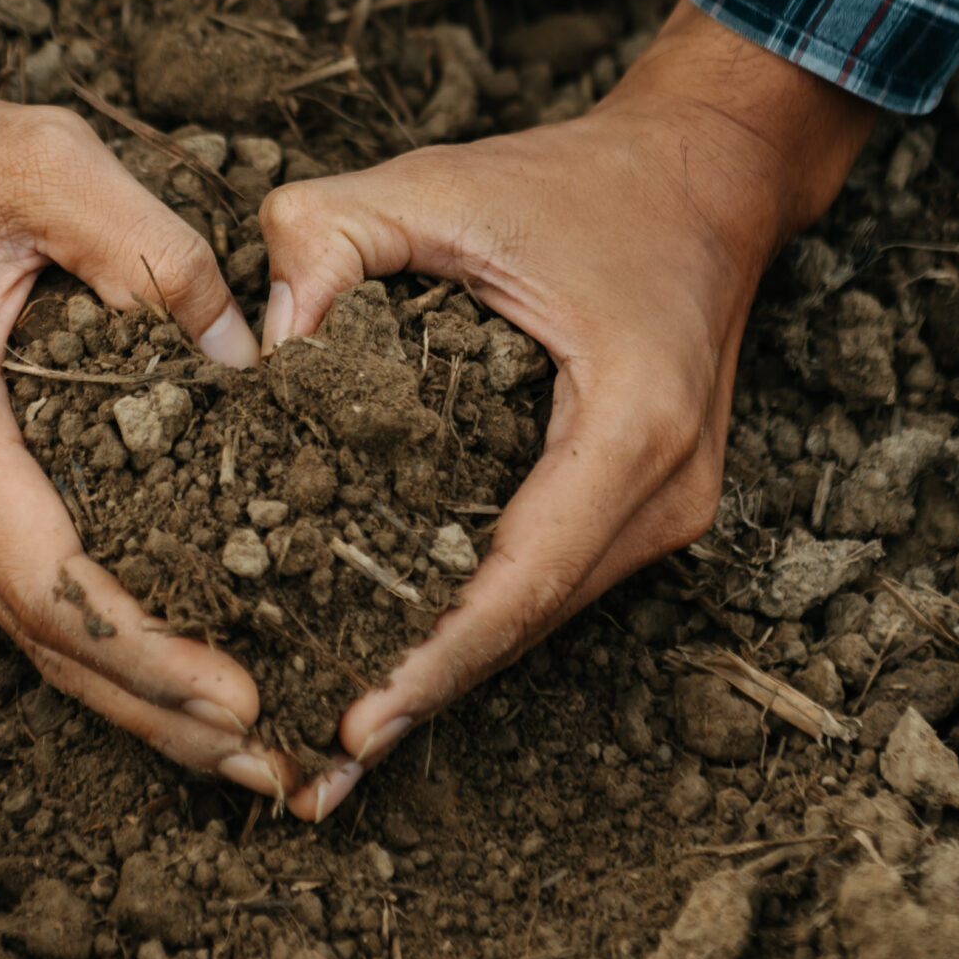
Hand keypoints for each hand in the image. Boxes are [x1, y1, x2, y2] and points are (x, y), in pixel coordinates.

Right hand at [0, 0, 301, 800]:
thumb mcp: (39, 161)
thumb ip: (150, 247)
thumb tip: (244, 350)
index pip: (51, 584)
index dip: (150, 653)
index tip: (243, 697)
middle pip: (51, 647)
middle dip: (166, 718)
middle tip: (282, 768)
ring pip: (36, 638)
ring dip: (141, 701)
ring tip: (252, 750)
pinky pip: (28, 596)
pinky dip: (108, 647)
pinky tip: (179, 670)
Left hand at [257, 1, 877, 818]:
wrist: (706, 178)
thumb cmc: (574, 181)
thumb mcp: (439, 183)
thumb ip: (328, 237)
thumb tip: (252, 345)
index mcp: (631, 421)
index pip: (521, 578)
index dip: (433, 661)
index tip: (352, 726)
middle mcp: (668, 489)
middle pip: (529, 626)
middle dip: (418, 702)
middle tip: (306, 781)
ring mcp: (672, 510)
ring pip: (540, 622)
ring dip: (441, 682)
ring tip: (331, 759)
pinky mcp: (651, 510)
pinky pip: (548, 588)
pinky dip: (471, 633)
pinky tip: (394, 676)